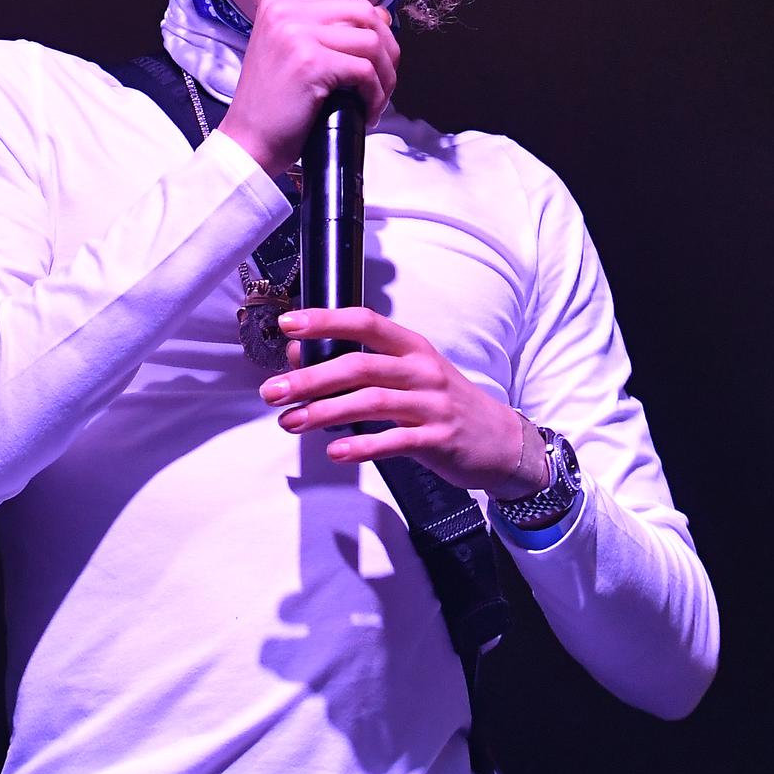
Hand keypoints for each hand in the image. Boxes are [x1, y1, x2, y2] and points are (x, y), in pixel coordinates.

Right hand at [217, 0, 399, 175]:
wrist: (248, 142)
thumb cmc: (274, 104)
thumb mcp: (293, 51)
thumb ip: (328, 30)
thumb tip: (384, 17)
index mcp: (279, 3)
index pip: (349, 2)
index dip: (373, 31)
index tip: (374, 63)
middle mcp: (285, 11)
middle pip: (364, 14)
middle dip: (385, 49)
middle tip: (382, 82)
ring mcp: (296, 34)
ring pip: (371, 42)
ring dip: (384, 75)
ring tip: (375, 100)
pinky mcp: (310, 63)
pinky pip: (365, 71)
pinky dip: (375, 94)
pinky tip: (366, 112)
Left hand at [256, 307, 543, 496]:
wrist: (500, 440)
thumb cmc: (443, 403)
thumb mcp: (408, 375)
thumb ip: (361, 365)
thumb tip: (302, 356)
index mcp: (411, 347)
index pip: (365, 323)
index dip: (326, 321)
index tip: (289, 324)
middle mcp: (422, 370)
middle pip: (360, 366)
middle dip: (311, 378)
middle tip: (273, 391)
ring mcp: (432, 404)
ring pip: (371, 402)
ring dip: (325, 412)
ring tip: (290, 421)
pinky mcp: (438, 439)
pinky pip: (395, 441)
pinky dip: (363, 446)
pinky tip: (335, 452)